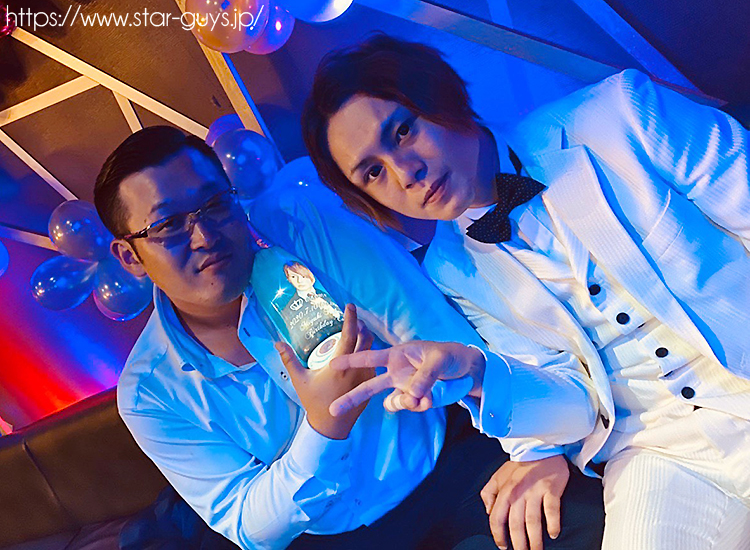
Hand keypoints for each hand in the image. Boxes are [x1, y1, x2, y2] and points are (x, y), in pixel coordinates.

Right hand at [276, 304, 373, 439]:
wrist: (331, 425)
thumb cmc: (314, 401)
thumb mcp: (299, 379)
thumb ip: (289, 359)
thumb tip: (277, 342)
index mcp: (339, 365)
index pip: (349, 335)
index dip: (351, 318)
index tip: (350, 305)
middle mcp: (357, 368)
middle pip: (366, 337)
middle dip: (360, 324)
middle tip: (353, 318)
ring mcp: (366, 375)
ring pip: (371, 349)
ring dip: (364, 337)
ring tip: (355, 331)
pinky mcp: (370, 382)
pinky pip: (372, 362)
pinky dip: (366, 352)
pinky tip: (359, 351)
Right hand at [327, 341, 485, 416]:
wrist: (468, 371)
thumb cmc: (450, 355)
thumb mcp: (439, 359)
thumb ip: (424, 377)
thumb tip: (411, 395)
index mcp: (398, 355)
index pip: (370, 357)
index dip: (352, 360)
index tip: (332, 364)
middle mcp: (397, 372)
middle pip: (369, 386)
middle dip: (352, 398)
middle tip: (333, 410)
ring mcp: (405, 387)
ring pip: (392, 401)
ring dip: (404, 403)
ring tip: (423, 399)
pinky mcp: (415, 399)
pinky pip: (408, 407)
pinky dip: (417, 406)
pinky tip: (428, 400)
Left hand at [481, 455, 569, 549]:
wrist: (539, 448)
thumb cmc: (519, 466)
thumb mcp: (497, 476)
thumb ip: (488, 493)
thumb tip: (488, 512)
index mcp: (504, 491)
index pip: (496, 518)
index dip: (498, 535)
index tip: (503, 546)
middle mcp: (518, 494)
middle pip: (516, 525)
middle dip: (518, 544)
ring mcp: (535, 492)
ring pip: (533, 522)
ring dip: (535, 540)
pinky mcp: (551, 490)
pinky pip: (552, 510)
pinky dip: (553, 524)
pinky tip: (553, 534)